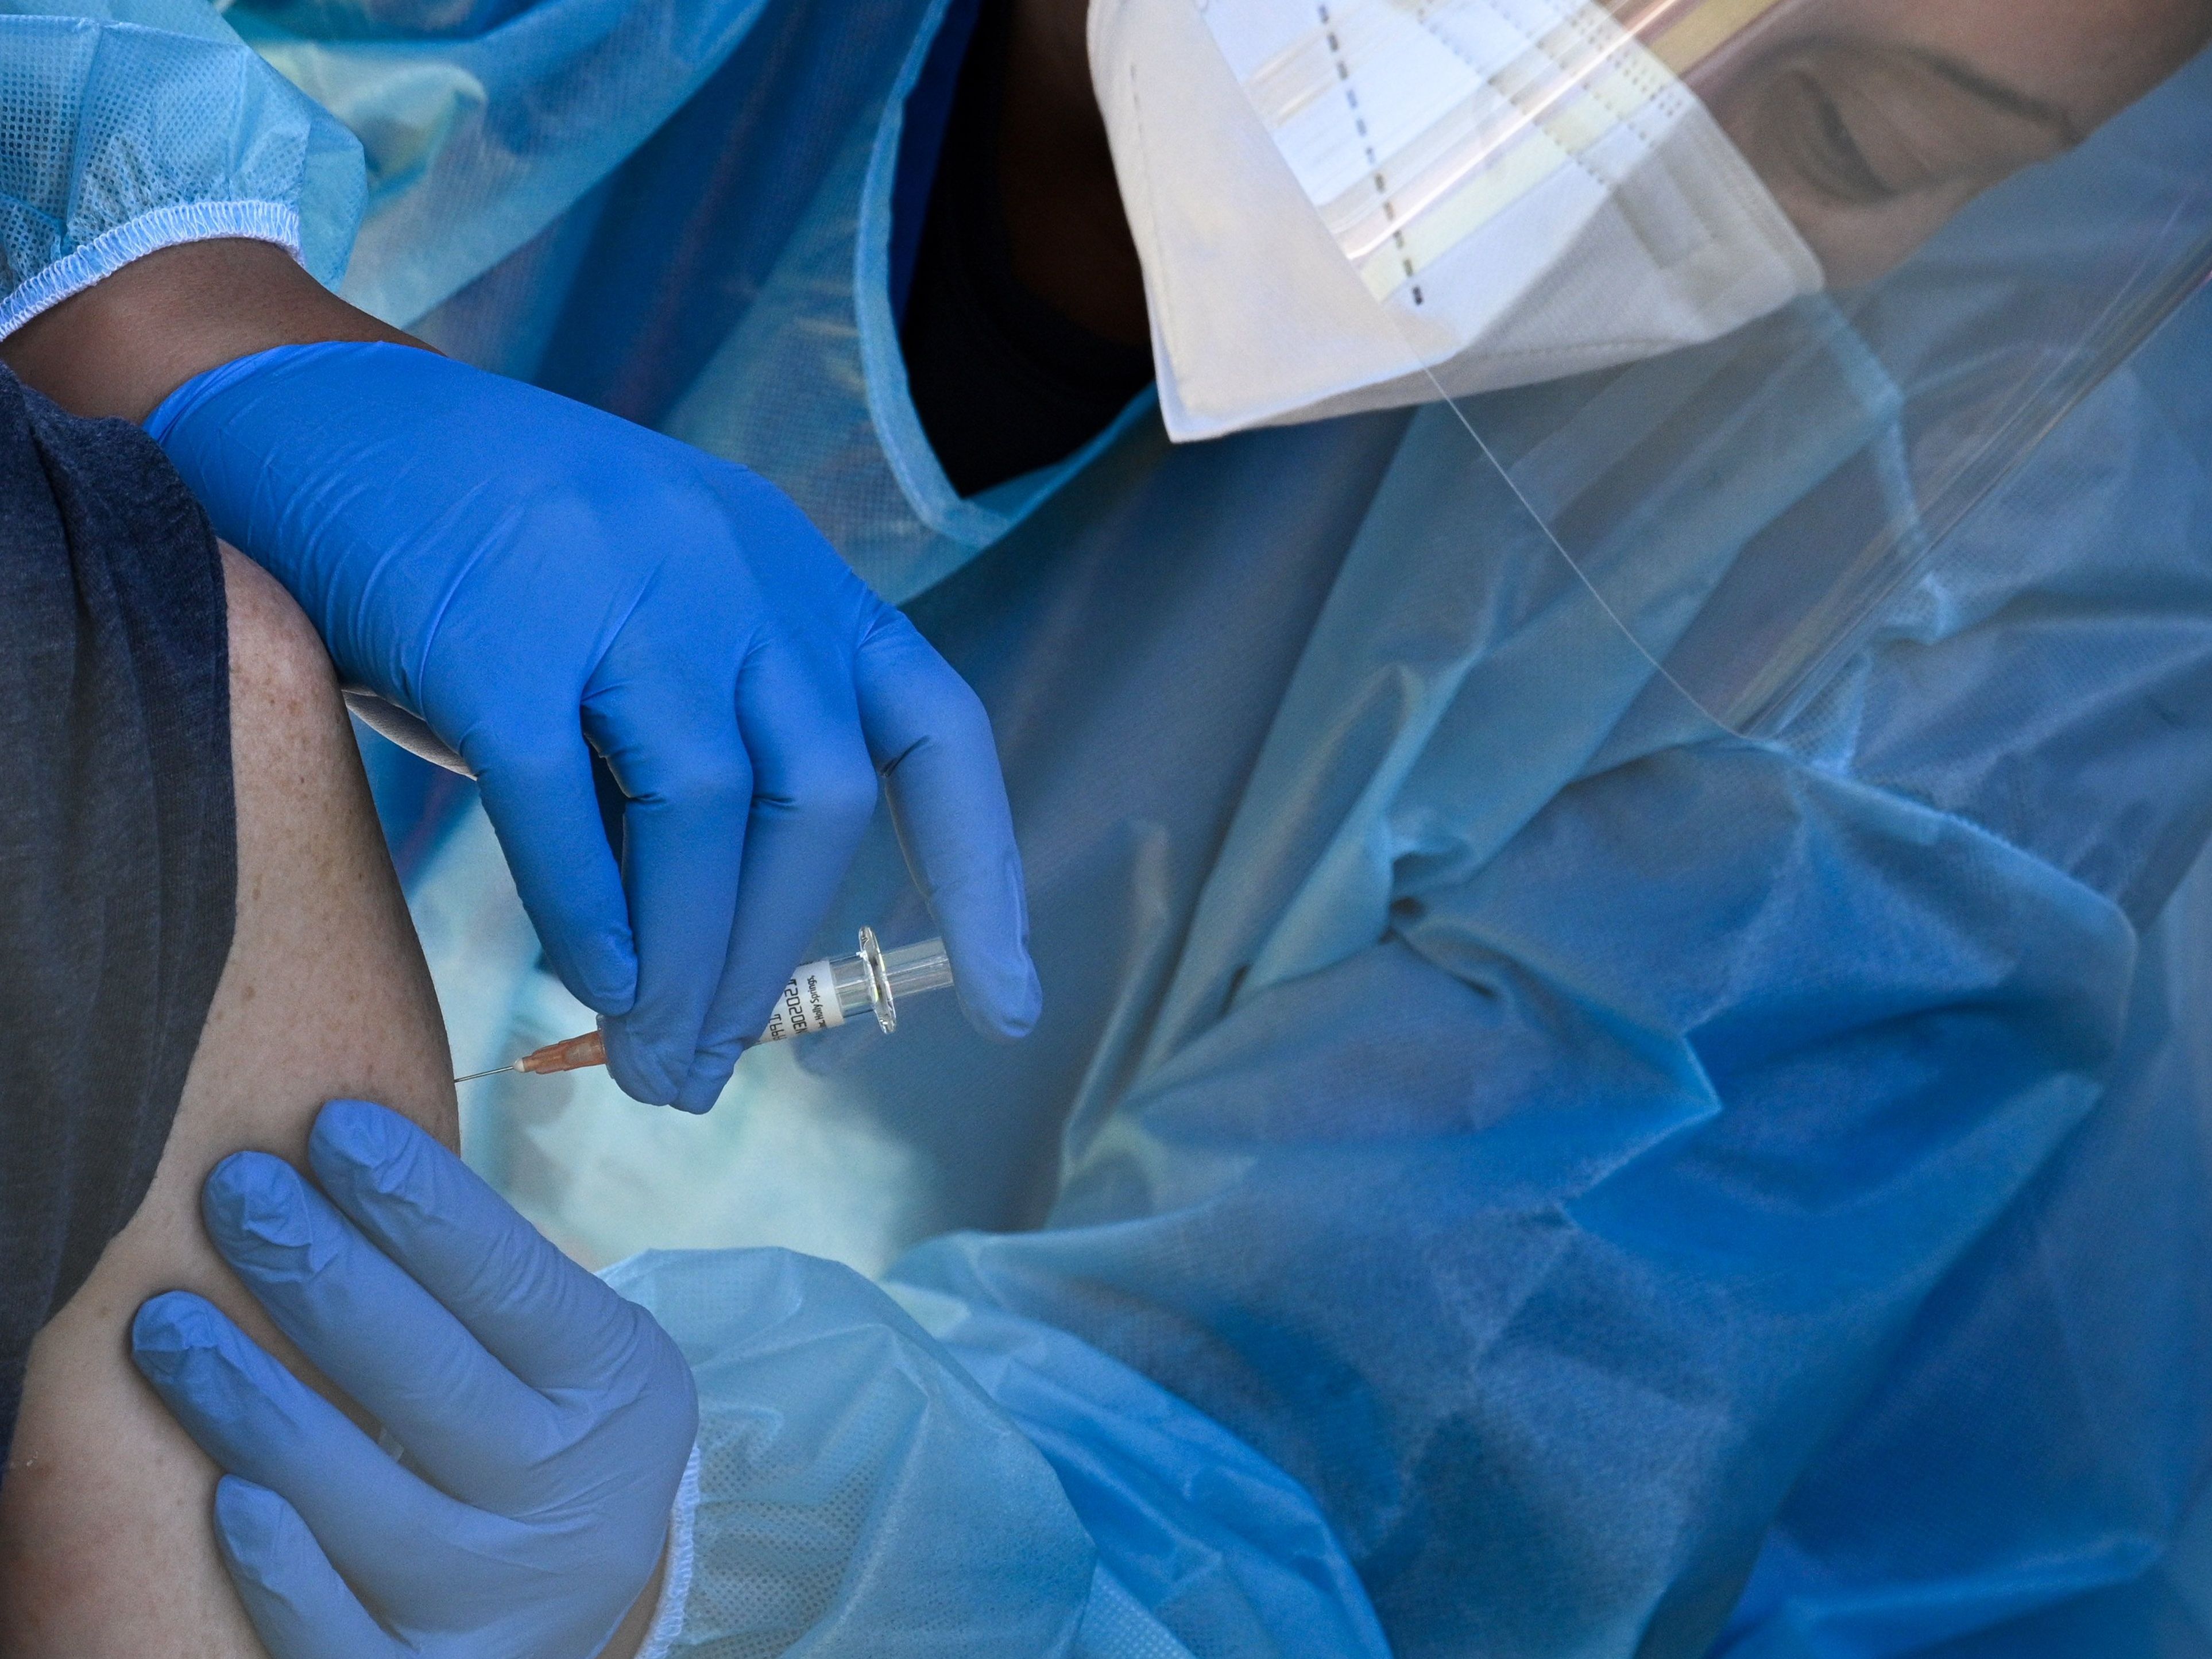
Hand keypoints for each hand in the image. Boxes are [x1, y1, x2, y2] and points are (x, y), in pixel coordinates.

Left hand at [131, 1100, 697, 1658]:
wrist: (574, 1589)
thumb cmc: (541, 1422)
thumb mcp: (563, 1349)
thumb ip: (483, 1283)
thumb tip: (342, 1151)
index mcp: (619, 1388)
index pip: (512, 1283)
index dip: (421, 1203)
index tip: (332, 1125)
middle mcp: (576, 1496)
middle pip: (433, 1380)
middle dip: (322, 1272)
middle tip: (233, 1190)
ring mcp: (505, 1597)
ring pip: (371, 1504)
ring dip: (258, 1405)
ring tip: (167, 1322)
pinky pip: (342, 1630)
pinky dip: (284, 1567)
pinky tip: (225, 1493)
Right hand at [147, 339, 1039, 1108]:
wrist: (321, 423)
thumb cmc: (500, 560)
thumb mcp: (649, 637)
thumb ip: (706, 766)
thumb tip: (731, 965)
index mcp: (792, 579)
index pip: (935, 732)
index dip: (981, 874)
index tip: (1007, 1001)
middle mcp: (734, 572)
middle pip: (817, 799)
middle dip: (778, 958)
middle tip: (715, 1070)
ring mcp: (619, 587)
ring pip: (706, 813)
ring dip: (689, 964)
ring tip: (656, 1062)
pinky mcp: (496, 627)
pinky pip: (562, 803)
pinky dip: (589, 915)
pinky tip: (595, 983)